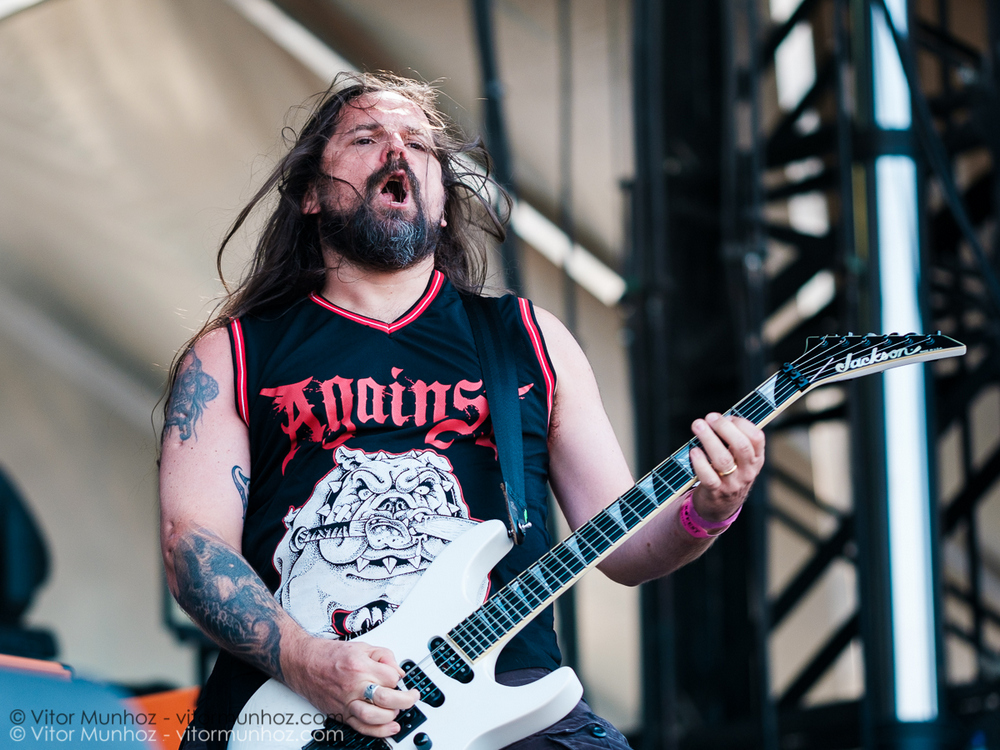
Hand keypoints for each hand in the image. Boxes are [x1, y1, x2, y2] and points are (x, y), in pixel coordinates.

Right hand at [284, 636, 419, 736]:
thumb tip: (399, 671)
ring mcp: (347, 702)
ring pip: (375, 717)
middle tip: (412, 697)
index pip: (391, 677)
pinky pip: (362, 728)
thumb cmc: (329, 655)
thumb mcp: (362, 647)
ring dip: (392, 715)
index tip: (397, 677)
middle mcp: (354, 686)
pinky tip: (391, 728)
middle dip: (405, 699)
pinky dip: (379, 731)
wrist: (303, 663)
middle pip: (387, 698)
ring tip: (397, 709)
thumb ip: (384, 656)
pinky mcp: (341, 713)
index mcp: (360, 666)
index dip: (398, 678)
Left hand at [689, 413, 764, 522]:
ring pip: (723, 459)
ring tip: (698, 425)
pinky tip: (694, 451)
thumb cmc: (728, 475)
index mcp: (756, 460)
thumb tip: (718, 418)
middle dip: (724, 427)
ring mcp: (732, 483)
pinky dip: (700, 462)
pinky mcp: (716, 492)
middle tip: (709, 417)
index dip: (742, 423)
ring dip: (709, 439)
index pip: (757, 438)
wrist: (720, 508)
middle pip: (741, 446)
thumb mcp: (740, 460)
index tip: (727, 417)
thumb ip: (734, 440)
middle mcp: (747, 471)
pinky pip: (708, 476)